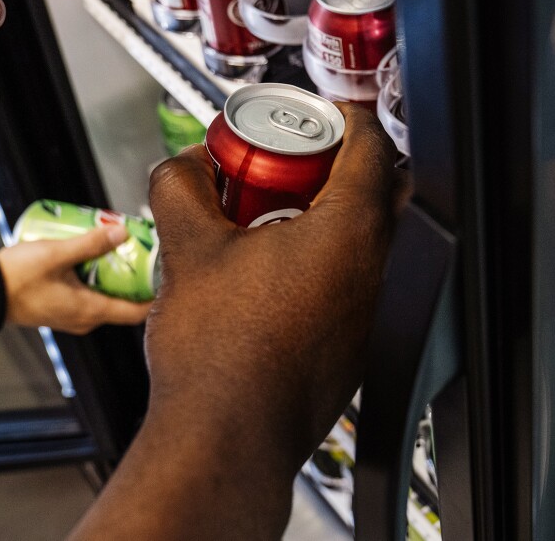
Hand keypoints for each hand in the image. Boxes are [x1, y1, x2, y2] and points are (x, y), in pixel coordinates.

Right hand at [0, 226, 151, 334]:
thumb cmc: (16, 278)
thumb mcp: (56, 254)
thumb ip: (90, 244)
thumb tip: (123, 232)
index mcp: (90, 311)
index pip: (137, 311)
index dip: (155, 293)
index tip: (163, 271)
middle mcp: (85, 319)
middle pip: (123, 301)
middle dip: (134, 277)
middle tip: (141, 251)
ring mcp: (72, 315)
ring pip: (105, 296)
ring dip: (113, 274)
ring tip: (118, 247)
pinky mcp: (61, 307)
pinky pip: (88, 294)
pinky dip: (96, 278)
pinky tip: (92, 256)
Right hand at [71, 105, 398, 540]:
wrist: (225, 440)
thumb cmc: (219, 357)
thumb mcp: (187, 246)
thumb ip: (183, 186)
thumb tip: (188, 166)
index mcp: (348, 234)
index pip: (371, 147)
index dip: (342, 118)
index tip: (318, 115)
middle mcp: (371, 272)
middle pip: (370, 193)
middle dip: (327, 169)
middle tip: (283, 166)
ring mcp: (366, 314)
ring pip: (358, 243)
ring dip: (320, 219)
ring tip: (263, 221)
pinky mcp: (350, 347)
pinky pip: (345, 286)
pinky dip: (316, 266)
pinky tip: (265, 278)